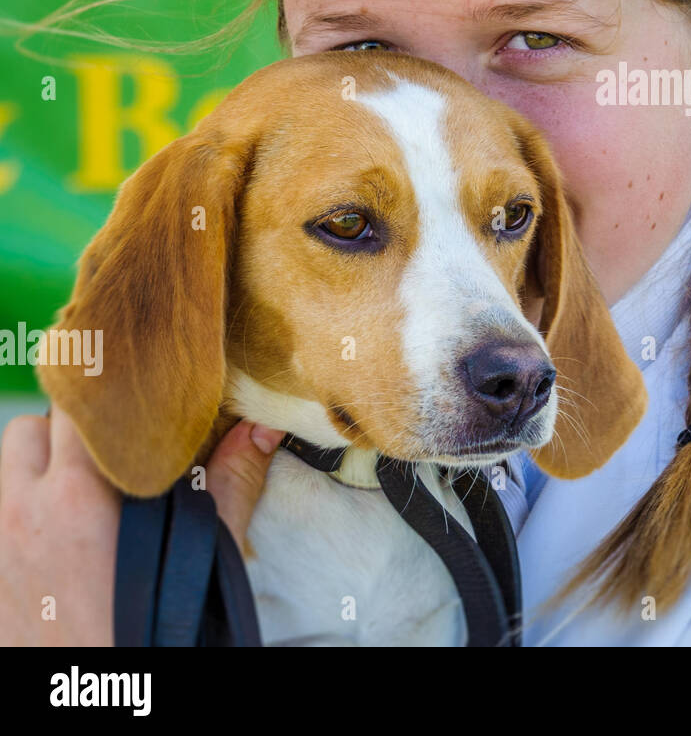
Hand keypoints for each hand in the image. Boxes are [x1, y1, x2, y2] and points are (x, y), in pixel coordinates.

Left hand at [0, 405, 281, 645]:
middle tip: (117, 446)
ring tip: (83, 485)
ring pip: (6, 463)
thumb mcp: (203, 559)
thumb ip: (231, 485)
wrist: (99, 701)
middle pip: (33, 425)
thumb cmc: (150, 633)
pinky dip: (23, 501)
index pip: (78, 404)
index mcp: (79, 498)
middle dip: (72, 427)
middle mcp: (24, 512)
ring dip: (38, 461)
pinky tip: (58, 528)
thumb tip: (263, 426)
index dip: (108, 392)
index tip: (138, 391)